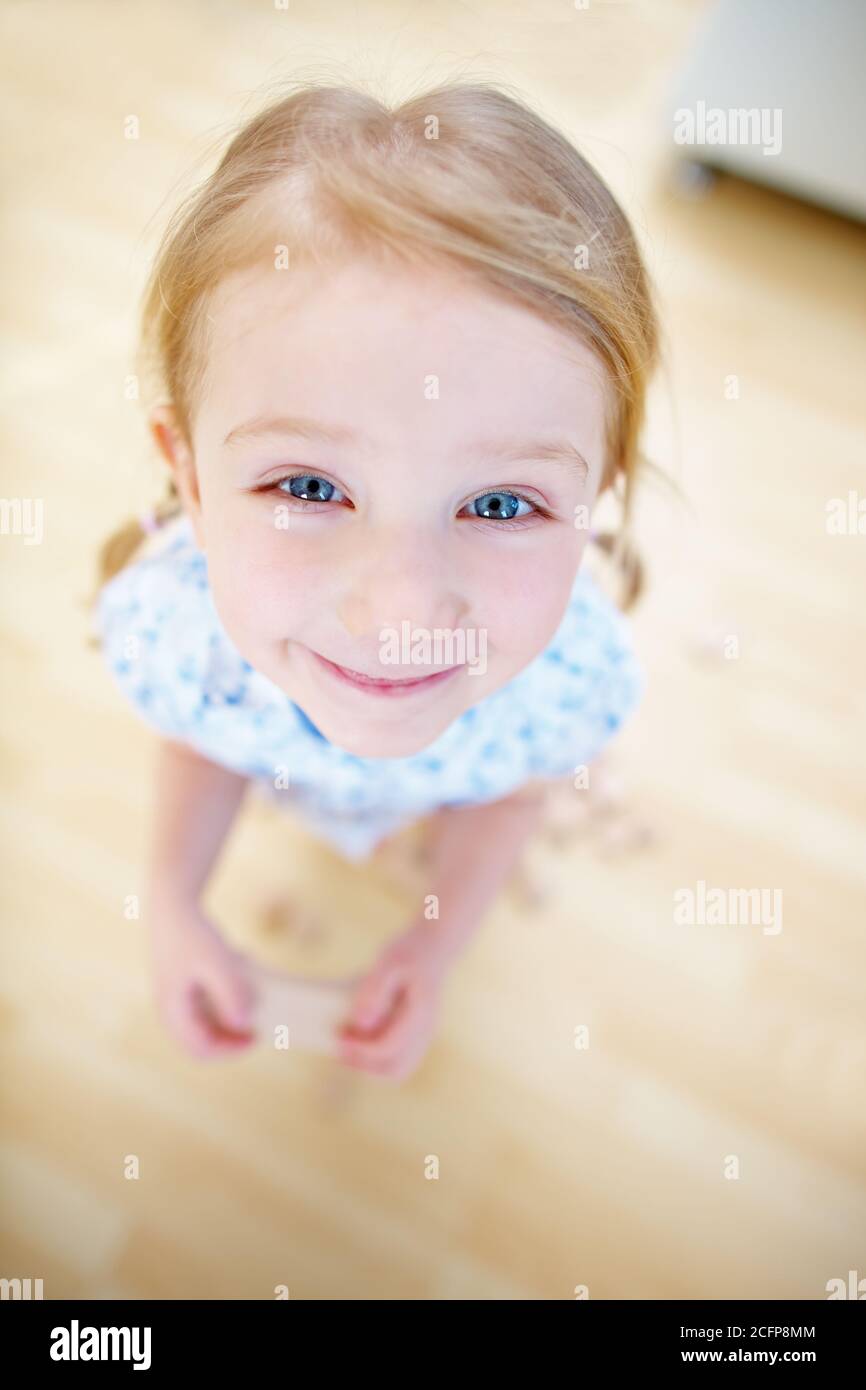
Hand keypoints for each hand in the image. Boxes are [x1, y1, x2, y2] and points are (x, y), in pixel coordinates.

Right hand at [149, 895, 256, 1059]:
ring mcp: (176, 998)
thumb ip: (231, 993)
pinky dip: (226, 996)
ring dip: (230, 1015)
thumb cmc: (193, 933)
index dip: (230, 1050)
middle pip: (203, 1040)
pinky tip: (241, 967)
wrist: (173, 903)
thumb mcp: (218, 962)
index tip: (256, 1037)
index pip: (201, 1049)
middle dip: (232, 1035)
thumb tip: (243, 1024)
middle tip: (258, 1026)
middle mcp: (170, 1009)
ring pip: (207, 1023)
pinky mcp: (184, 985)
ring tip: (251, 991)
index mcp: (172, 1011)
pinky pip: (208, 1003)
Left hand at [338, 920, 449, 1080]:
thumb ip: (374, 991)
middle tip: (339, 1048)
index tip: (338, 1040)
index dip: (360, 1050)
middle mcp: (426, 1031)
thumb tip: (360, 1023)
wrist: (435, 946)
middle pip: (394, 1069)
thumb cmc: (409, 951)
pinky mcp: (416, 1033)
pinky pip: (397, 1057)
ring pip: (397, 1068)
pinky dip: (376, 1055)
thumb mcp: (389, 962)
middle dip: (363, 1065)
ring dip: (369, 1064)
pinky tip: (358, 1037)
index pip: (388, 1048)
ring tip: (345, 1045)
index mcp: (420, 1015)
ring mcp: (424, 1035)